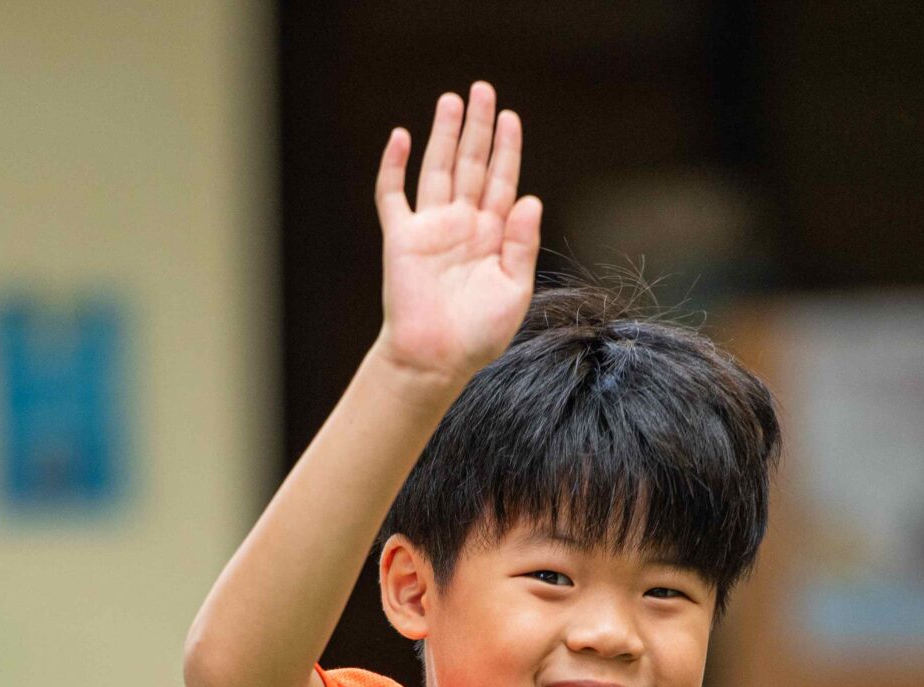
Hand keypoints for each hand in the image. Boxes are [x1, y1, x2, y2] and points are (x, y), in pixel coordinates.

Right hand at [373, 81, 543, 384]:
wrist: (435, 360)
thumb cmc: (478, 335)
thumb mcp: (514, 290)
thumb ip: (523, 244)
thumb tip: (530, 196)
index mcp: (493, 236)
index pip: (502, 181)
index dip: (507, 149)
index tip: (511, 118)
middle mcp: (462, 225)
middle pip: (472, 165)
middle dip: (478, 128)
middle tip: (483, 89)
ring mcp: (431, 229)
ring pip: (438, 169)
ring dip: (444, 135)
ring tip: (451, 100)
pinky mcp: (400, 238)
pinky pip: (393, 196)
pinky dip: (394, 166)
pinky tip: (400, 137)